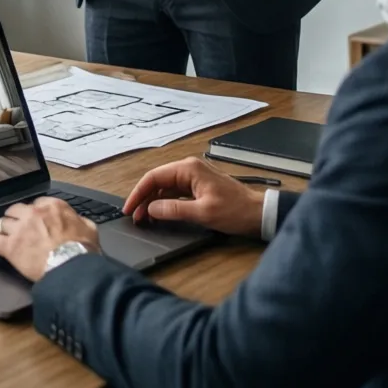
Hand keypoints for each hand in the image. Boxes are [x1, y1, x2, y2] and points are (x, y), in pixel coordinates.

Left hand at [0, 197, 99, 281]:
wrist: (72, 266)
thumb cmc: (82, 250)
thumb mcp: (89, 229)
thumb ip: (82, 222)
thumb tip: (81, 223)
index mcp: (53, 207)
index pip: (37, 203)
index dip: (34, 212)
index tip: (33, 219)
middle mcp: (34, 213)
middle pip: (16, 210)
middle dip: (14, 218)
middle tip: (13, 226)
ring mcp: (20, 229)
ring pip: (1, 223)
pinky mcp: (11, 246)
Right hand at [122, 156, 263, 237]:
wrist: (259, 214)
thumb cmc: (235, 211)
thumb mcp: (202, 213)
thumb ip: (173, 210)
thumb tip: (150, 210)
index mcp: (189, 169)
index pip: (154, 177)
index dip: (138, 193)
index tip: (129, 208)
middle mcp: (189, 168)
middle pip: (158, 181)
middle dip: (144, 198)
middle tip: (134, 217)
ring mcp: (194, 177)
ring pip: (165, 187)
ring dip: (153, 202)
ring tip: (143, 218)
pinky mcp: (199, 187)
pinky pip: (175, 192)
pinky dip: (165, 203)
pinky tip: (159, 214)